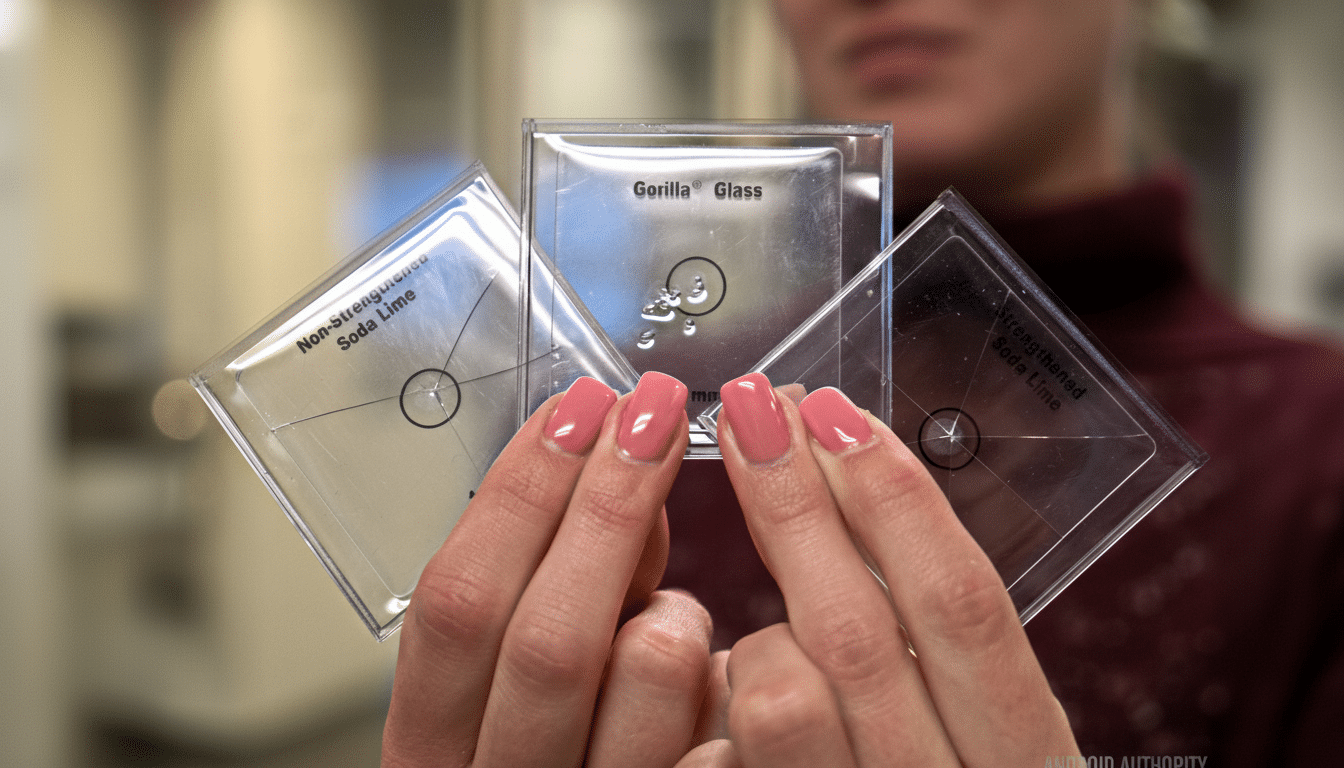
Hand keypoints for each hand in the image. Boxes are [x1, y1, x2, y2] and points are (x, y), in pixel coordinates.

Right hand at [382, 373, 715, 767]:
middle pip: (549, 634)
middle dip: (609, 504)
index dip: (518, 492)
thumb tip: (622, 467)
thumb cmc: (552, 753)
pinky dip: (731, 680)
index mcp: (431, 740)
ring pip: (648, 672)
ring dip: (677, 608)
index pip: (455, 600)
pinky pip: (721, 733)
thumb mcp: (521, 675)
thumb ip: (564, 588)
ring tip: (677, 613)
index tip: (578, 408)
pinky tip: (728, 678)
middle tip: (655, 414)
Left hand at [709, 374, 1079, 766]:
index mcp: (1023, 757)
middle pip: (857, 628)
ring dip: (753, 632)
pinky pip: (719, 756)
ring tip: (761, 633)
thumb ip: (938, 649)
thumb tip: (864, 490)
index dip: (897, 498)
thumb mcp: (983, 734)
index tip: (836, 411)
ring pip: (779, 694)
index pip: (962, 605)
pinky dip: (714, 709)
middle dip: (793, 502)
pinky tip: (716, 697)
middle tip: (749, 409)